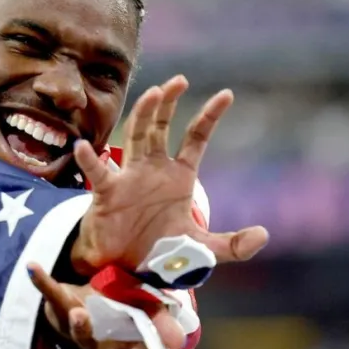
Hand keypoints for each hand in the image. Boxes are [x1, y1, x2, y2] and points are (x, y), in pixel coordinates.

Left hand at [28, 262, 184, 348]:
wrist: (89, 298)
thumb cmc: (122, 310)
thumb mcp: (147, 314)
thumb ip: (162, 323)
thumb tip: (179, 339)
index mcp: (125, 345)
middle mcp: (99, 343)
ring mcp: (77, 327)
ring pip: (77, 331)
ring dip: (78, 324)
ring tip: (78, 314)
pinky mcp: (59, 305)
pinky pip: (50, 291)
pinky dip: (41, 279)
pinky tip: (33, 267)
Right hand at [71, 76, 269, 274]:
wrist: (124, 267)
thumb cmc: (159, 251)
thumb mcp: (203, 250)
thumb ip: (233, 245)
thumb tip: (264, 235)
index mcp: (178, 176)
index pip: (195, 137)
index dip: (210, 116)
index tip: (227, 94)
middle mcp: (153, 169)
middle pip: (161, 127)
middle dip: (169, 103)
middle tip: (180, 81)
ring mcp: (129, 177)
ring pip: (136, 136)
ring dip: (143, 114)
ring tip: (153, 93)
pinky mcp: (107, 193)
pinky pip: (98, 173)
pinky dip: (90, 160)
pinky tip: (85, 147)